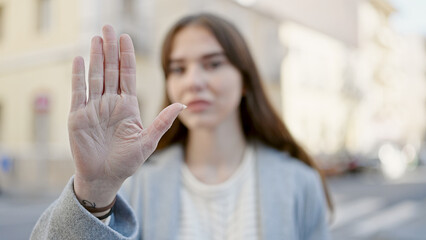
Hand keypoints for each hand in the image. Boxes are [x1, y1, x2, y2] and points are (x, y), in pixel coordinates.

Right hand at [69, 25, 183, 206]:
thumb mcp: (148, 141)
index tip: (126, 38)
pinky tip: (80, 59)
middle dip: (110, 50)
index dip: (127, 57)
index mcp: (128, 106)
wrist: (104, 177)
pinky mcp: (78, 116)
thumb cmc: (127, 162)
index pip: (128, 76)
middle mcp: (110, 103)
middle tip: (109, 28)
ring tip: (97, 38)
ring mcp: (94, 108)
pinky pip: (78, 92)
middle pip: (111, 71)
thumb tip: (182, 104)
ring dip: (96, 57)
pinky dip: (78, 76)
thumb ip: (162, 122)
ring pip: (95, 76)